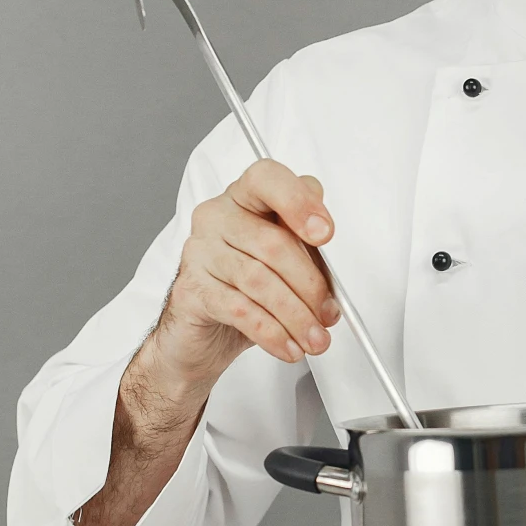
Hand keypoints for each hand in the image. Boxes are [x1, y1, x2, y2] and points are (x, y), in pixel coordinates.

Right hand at [144, 160, 339, 403]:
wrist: (202, 332)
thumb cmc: (246, 288)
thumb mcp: (284, 262)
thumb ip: (307, 249)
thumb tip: (334, 271)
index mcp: (244, 198)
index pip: (267, 179)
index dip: (299, 203)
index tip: (325, 234)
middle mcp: (217, 218)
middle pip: (273, 242)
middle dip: (310, 285)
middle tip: (328, 313)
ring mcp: (199, 252)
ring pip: (259, 280)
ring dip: (295, 315)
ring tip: (314, 338)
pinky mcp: (191, 290)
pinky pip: (240, 310)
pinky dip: (271, 333)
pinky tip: (287, 346)